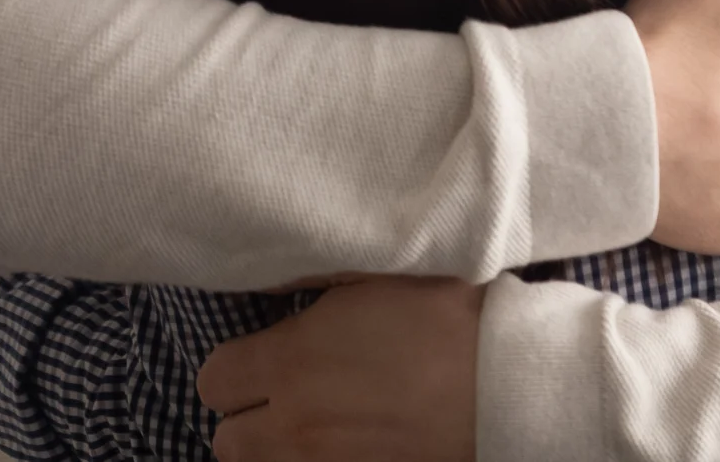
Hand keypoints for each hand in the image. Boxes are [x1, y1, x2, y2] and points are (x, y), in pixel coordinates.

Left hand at [199, 278, 480, 461]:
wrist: (506, 381)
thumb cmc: (447, 317)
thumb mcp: (375, 276)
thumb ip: (316, 285)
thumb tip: (276, 288)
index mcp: (290, 360)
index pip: (213, 380)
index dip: (234, 368)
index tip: (262, 357)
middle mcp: (294, 424)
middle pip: (226, 442)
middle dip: (248, 418)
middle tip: (286, 395)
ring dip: (278, 448)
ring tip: (319, 423)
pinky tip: (351, 443)